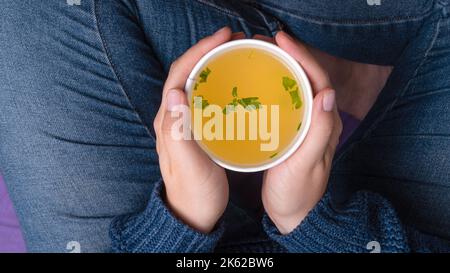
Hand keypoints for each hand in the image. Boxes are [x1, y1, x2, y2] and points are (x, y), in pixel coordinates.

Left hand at [153, 27, 235, 232]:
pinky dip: (219, 84)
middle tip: (234, 40)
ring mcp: (184, 122)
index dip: (199, 51)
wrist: (192, 214)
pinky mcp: (195, 130)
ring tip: (237, 54)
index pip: (180, 74)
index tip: (223, 38)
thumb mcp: (188, 165)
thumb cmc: (193, 193)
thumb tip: (175, 92)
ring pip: (196, 83)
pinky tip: (236, 84)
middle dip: (208, 51)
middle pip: (187, 73)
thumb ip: (178, 131)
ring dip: (213, 64)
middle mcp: (173, 116)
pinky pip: (205, 98)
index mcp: (168, 120)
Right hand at [261, 32, 342, 233]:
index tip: (281, 41)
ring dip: (280, 68)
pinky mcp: (292, 131)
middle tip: (264, 42)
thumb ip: (318, 132)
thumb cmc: (298, 193)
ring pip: (295, 87)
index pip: (318, 80)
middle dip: (289, 56)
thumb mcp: (306, 164)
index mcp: (326, 123)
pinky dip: (272, 86)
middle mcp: (319, 119)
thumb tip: (327, 93)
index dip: (302, 57)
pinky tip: (256, 84)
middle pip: (307, 78)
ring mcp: (305, 125)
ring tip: (259, 55)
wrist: (293, 215)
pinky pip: (285, 101)